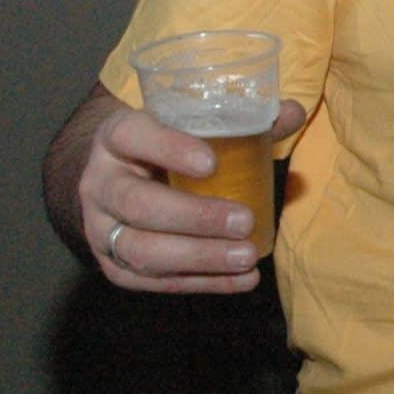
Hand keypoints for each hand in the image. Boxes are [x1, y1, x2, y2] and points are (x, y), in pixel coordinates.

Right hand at [80, 97, 305, 292]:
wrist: (115, 179)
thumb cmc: (164, 148)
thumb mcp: (187, 127)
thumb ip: (239, 121)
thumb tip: (294, 112)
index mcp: (116, 137)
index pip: (134, 136)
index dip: (169, 148)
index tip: (212, 163)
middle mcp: (98, 183)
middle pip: (137, 204)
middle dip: (194, 217)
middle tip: (244, 220)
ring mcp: (100, 229)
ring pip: (141, 250)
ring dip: (199, 257)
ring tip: (246, 256)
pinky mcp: (113, 266)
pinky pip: (154, 281)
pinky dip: (203, 282)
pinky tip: (242, 279)